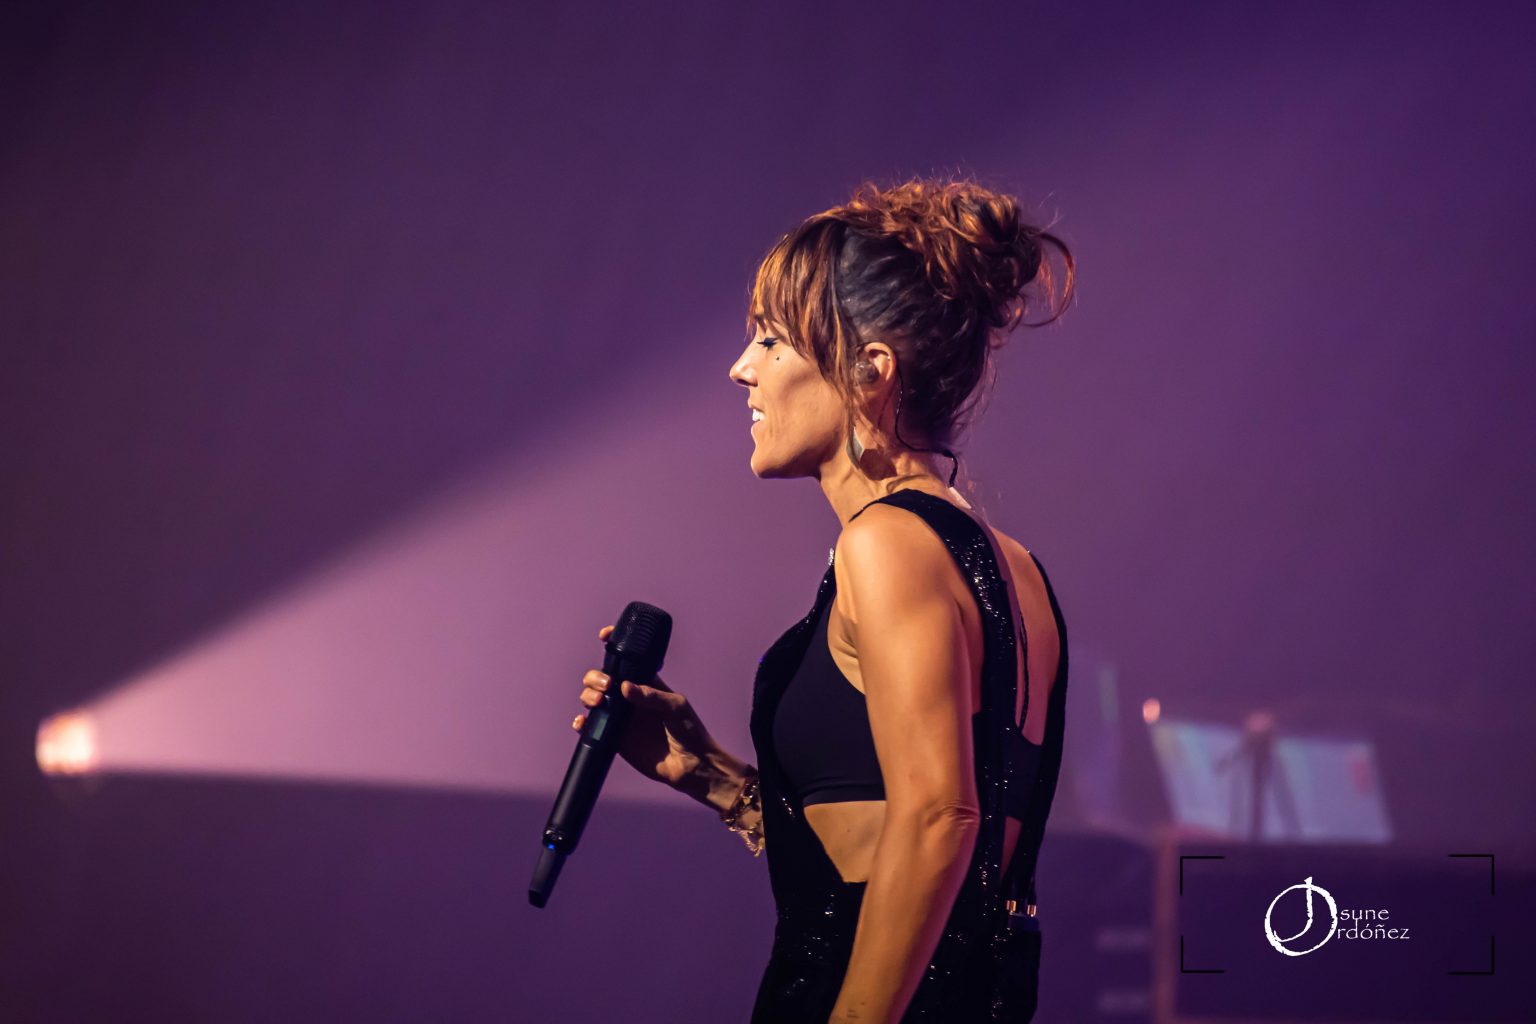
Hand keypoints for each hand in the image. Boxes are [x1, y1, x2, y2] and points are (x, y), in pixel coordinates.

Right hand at [572, 624, 719, 791]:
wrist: (691, 766)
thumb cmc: (690, 732)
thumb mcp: (676, 707)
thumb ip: (652, 696)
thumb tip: (624, 687)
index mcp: (646, 684)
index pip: (626, 661)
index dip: (613, 645)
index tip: (604, 636)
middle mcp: (630, 698)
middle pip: (602, 678)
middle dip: (595, 677)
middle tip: (606, 686)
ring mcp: (621, 718)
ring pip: (593, 699)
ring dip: (587, 695)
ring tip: (598, 703)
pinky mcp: (614, 739)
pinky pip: (592, 728)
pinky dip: (582, 723)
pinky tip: (583, 722)